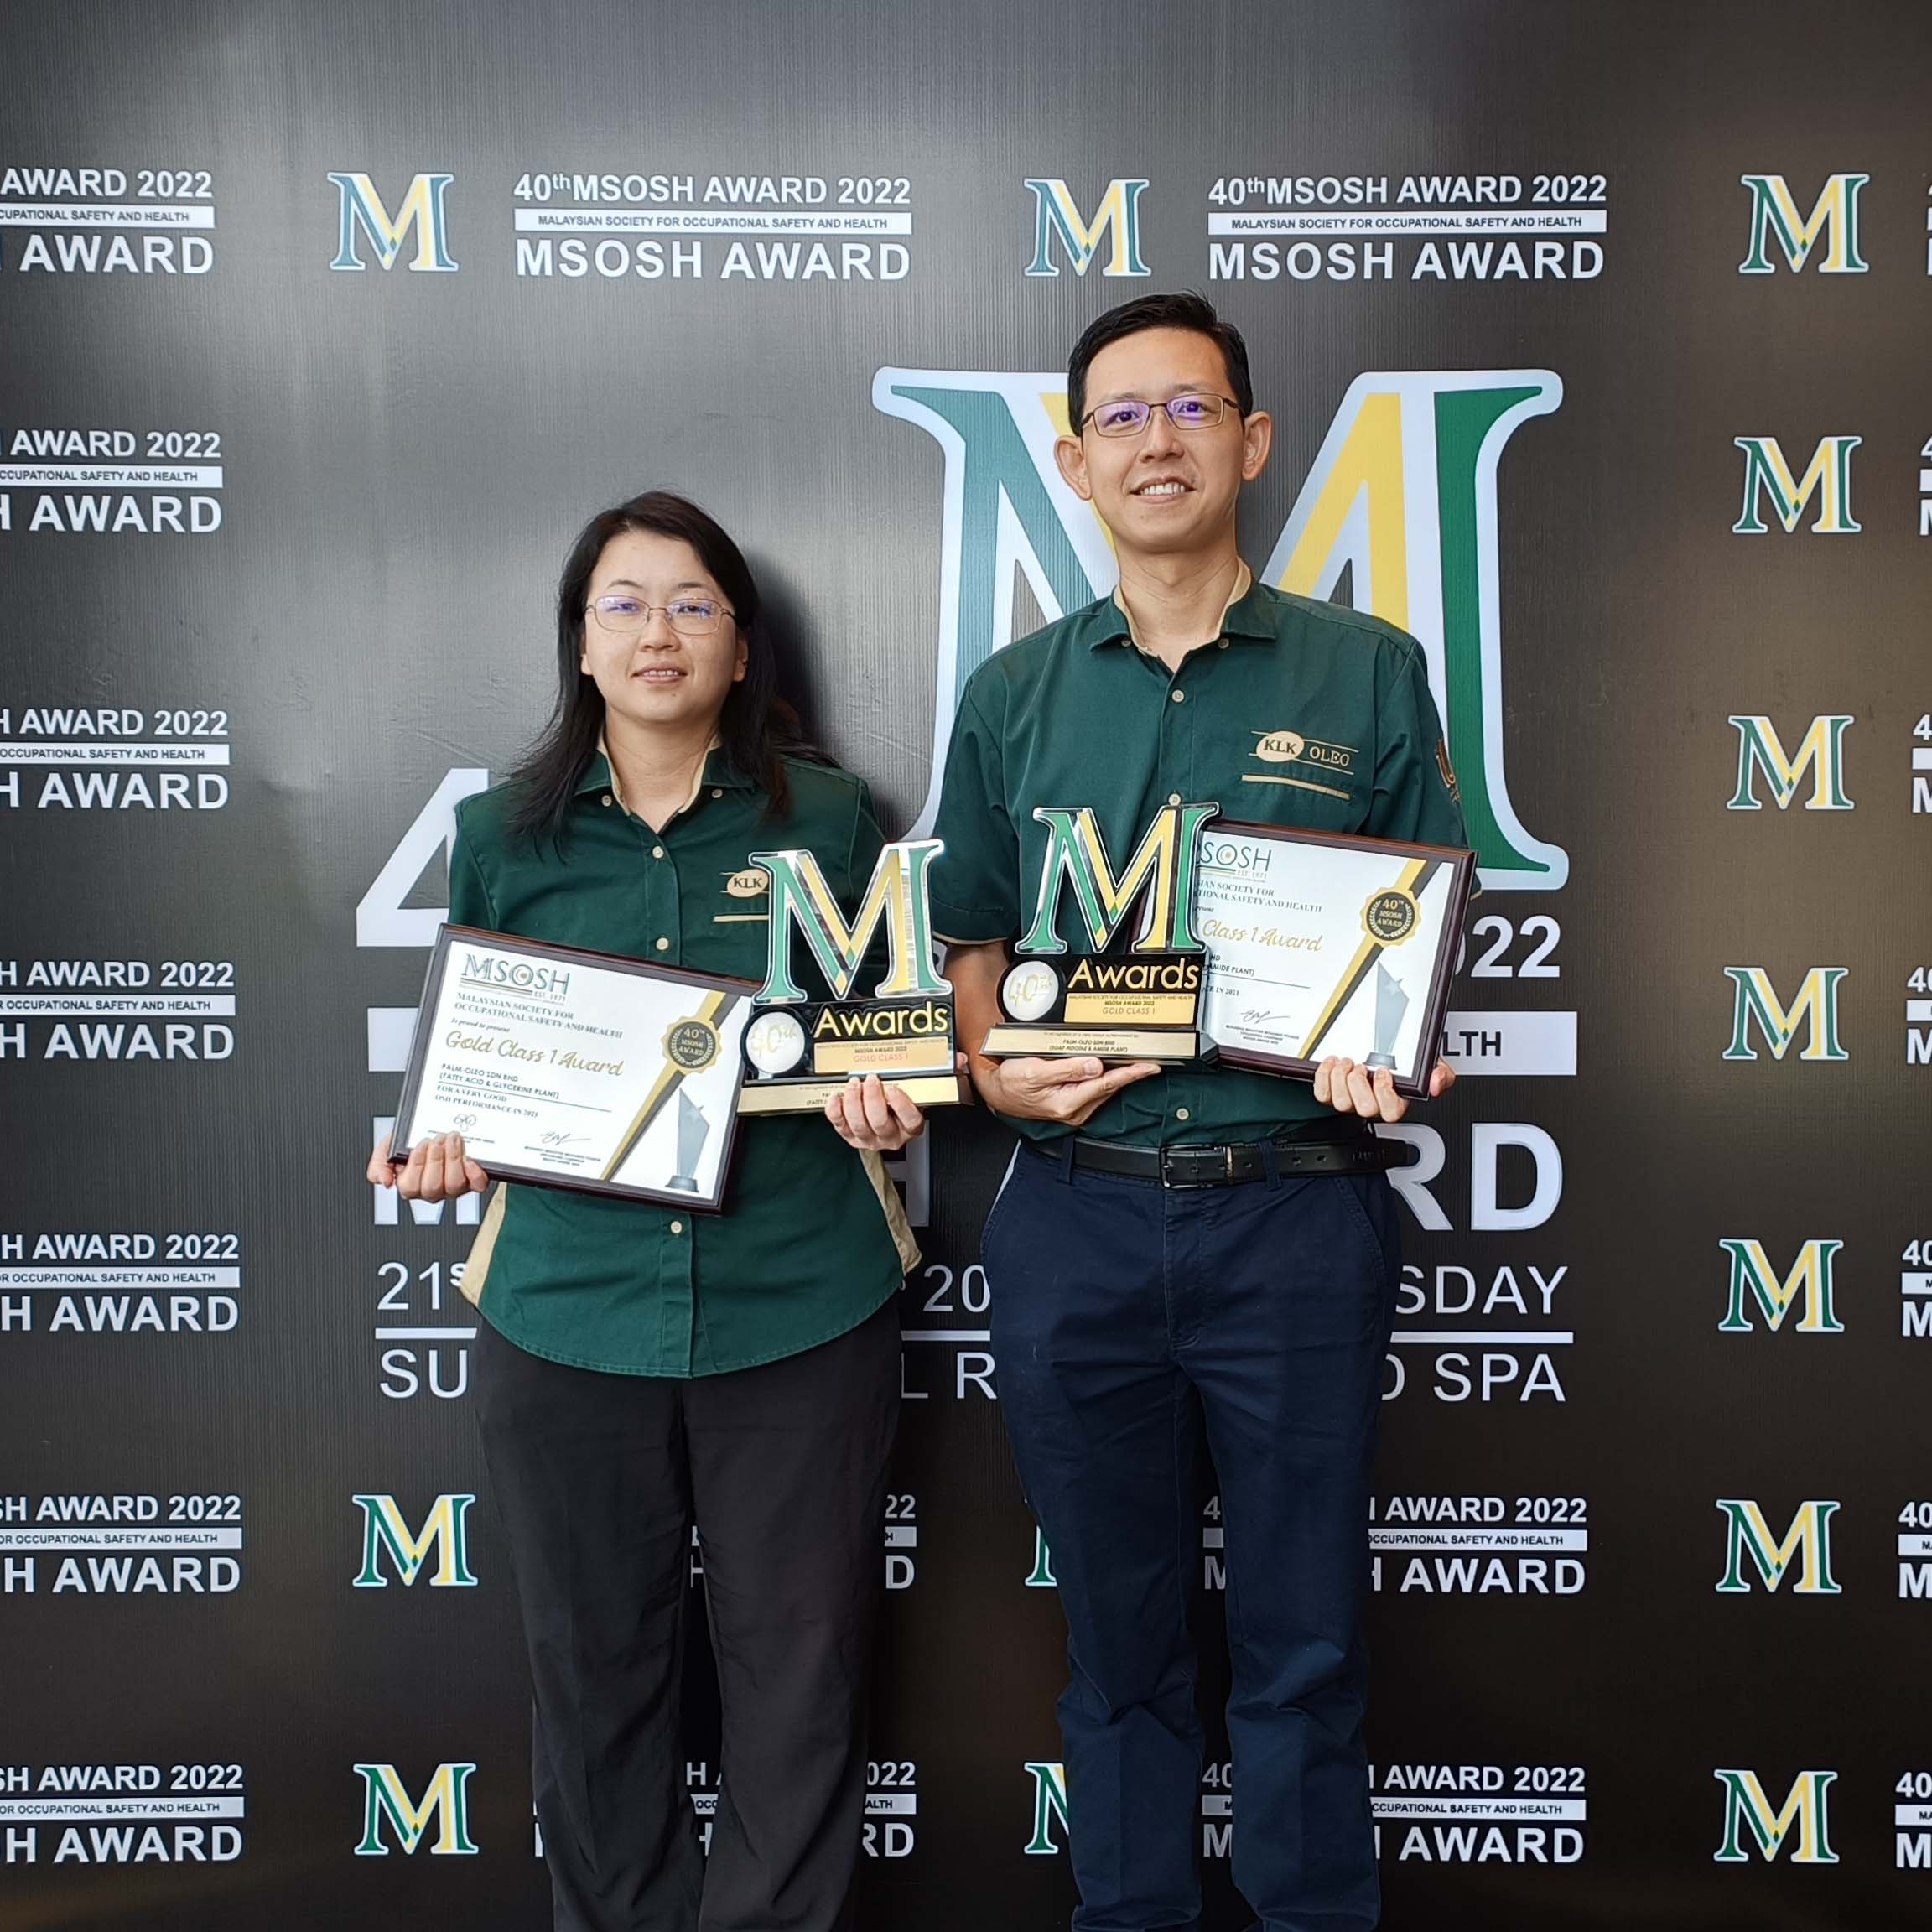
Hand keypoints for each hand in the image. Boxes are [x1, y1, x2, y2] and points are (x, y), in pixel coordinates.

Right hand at [366, 1131, 488, 1199]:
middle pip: (433, 1186)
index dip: (417, 1165)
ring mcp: (453, 1187)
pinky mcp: (472, 1181)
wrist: (431, 1130)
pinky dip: (475, 1173)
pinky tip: (470, 1158)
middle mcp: (432, 1190)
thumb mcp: (386, 1149)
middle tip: (439, 1138)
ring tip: (453, 1139)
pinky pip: (477, 1185)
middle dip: (436, 1159)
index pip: (411, 1186)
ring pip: (454, 1185)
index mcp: (410, 1185)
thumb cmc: (409, 1142)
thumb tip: (386, 1182)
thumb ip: (379, 1165)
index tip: (421, 1144)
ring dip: (453, 1159)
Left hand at [823, 1065, 950, 1152]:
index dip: (901, 1104)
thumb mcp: (924, 1090)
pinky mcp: (850, 1135)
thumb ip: (942, 1075)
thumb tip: (958, 1059)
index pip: (909, 1118)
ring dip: (854, 1101)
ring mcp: (869, 1138)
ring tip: (854, 1083)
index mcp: (911, 1126)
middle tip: (871, 1078)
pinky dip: (835, 1110)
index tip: (894, 1087)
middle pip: (880, 1121)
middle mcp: (890, 1136)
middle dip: (873, 1098)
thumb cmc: (904, 1104)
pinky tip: (837, 1095)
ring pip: (859, 1124)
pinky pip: (839, 1126)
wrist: (887, 1121)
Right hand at [973, 1052, 1159, 1126]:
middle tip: (1150, 1059)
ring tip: (1136, 1062)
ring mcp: (1073, 1110)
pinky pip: (1095, 1091)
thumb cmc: (1011, 1082)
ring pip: (1104, 1090)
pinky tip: (1111, 1070)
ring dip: (1119, 1076)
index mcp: (1067, 1102)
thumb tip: (1094, 1065)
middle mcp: (1073, 1110)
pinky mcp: (1071, 1106)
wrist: (996, 1093)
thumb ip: (1066, 1069)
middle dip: (1130, 1073)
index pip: (1107, 1084)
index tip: (1150, 1067)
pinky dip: (1106, 1080)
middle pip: (1110, 1087)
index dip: (1131, 1073)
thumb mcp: (1035, 1071)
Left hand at [1311, 1056, 1455, 1124]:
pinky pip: (1322, 1094)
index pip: (1392, 1113)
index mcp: (1395, 1100)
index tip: (1384, 1071)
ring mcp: (1352, 1100)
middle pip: (1364, 1109)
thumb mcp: (1429, 1063)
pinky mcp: (1333, 1093)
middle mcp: (1372, 1103)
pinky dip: (1323, 1076)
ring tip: (1346, 1062)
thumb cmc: (1404, 1063)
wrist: (1380, 1051)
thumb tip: (1435, 1083)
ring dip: (1340, 1078)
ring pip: (1341, 1103)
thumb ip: (1440, 1073)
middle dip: (1360, 1083)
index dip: (1385, 1093)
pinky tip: (1332, 1063)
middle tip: (1361, 1066)